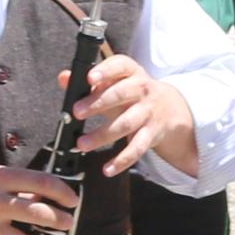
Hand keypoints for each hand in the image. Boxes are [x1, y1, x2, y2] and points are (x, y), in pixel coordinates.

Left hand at [73, 53, 193, 176]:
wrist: (170, 108)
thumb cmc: (132, 93)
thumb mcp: (115, 83)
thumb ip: (89, 82)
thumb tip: (64, 78)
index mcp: (131, 72)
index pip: (120, 66)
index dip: (105, 71)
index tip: (89, 78)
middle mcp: (142, 90)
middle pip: (121, 94)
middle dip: (98, 103)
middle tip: (76, 111)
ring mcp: (148, 112)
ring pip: (126, 124)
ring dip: (102, 135)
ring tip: (82, 144)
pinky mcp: (152, 133)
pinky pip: (137, 148)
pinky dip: (122, 160)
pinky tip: (107, 169)